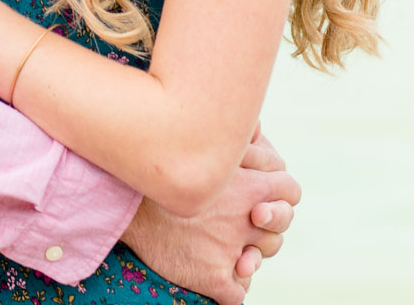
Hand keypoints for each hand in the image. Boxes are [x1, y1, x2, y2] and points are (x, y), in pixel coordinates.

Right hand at [117, 127, 298, 304]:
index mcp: (250, 187)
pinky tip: (210, 273)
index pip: (290, 192)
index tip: (262, 200)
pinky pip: (237, 293)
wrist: (122, 201)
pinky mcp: (213, 278)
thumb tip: (258, 126)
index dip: (279, 197)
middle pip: (277, 232)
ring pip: (257, 261)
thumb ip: (236, 141)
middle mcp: (246, 220)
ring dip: (246, 259)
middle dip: (262, 232)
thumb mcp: (203, 145)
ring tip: (223, 250)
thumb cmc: (161, 170)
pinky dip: (227, 287)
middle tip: (236, 227)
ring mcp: (231, 251)